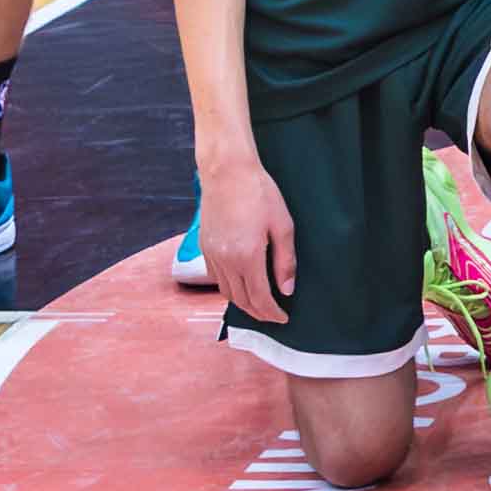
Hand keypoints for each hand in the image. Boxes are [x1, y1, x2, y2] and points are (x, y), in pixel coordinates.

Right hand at [198, 155, 295, 317]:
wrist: (227, 172)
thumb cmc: (258, 193)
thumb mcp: (282, 225)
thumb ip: (285, 260)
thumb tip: (287, 289)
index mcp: (247, 256)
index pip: (259, 297)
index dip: (272, 312)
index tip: (283, 318)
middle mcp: (225, 260)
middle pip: (241, 300)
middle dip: (258, 313)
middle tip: (273, 316)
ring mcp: (212, 254)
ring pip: (226, 292)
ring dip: (242, 303)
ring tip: (258, 304)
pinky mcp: (204, 246)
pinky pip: (216, 278)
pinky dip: (229, 287)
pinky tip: (240, 284)